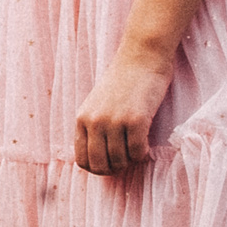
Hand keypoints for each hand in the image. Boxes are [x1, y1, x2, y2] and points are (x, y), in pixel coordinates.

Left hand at [73, 44, 172, 174]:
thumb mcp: (97, 104)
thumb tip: (99, 159)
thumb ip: (94, 127)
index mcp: (82, 119)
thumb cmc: (123, 81)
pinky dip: (142, 153)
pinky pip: (137, 151)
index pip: (82, 160)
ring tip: (136, 149)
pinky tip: (145, 144)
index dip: (96, 169)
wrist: (141, 57)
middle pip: (99, 165)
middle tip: (125, 162)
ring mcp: (115, 121)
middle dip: (113, 169)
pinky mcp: (136, 120)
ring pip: (119, 161)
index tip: (108, 165)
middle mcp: (95, 122)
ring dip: (130, 161)